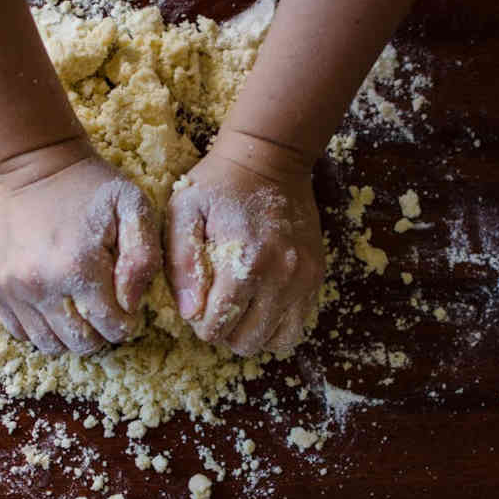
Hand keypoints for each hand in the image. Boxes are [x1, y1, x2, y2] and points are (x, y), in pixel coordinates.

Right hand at [0, 151, 161, 354]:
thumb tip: (130, 304)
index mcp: (78, 268)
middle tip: (105, 310)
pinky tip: (55, 307)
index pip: (112, 328)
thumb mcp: (134, 208)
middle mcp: (40, 285)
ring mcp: (12, 289)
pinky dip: (41, 329)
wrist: (37, 165)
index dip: (127, 324)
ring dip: (71, 336)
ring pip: (49, 345)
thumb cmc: (92, 187)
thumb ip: (143, 258)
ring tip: (81, 311)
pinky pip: (20, 332)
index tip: (127, 308)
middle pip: (80, 343)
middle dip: (100, 334)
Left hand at [165, 131, 324, 356]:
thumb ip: (182, 263)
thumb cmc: (219, 184)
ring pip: (277, 341)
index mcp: (246, 262)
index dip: (199, 323)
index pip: (218, 326)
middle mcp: (281, 276)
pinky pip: (298, 326)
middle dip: (224, 332)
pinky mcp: (316, 277)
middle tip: (215, 307)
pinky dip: (276, 327)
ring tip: (238, 310)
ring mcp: (303, 279)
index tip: (196, 302)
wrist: (270, 158)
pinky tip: (260, 307)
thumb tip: (190, 312)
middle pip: (247, 341)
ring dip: (252, 334)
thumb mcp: (184, 211)